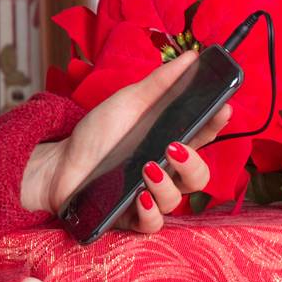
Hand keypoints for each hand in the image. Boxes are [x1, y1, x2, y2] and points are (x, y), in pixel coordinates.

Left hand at [21, 48, 232, 232]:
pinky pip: (152, 224)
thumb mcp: (128, 103)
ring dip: (165, 185)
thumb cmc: (97, 134)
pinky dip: (149, 213)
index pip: (203, 135)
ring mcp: (149, 196)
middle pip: (198, 176)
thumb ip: (160, 84)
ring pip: (176, 200)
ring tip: (147, 169)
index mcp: (168, 142)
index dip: (216, 124)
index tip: (222, 108)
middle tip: (174, 147)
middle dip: (193, 162)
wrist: (58, 162)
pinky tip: (139, 198)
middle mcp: (165, 172)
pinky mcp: (130, 217)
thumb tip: (191, 57)